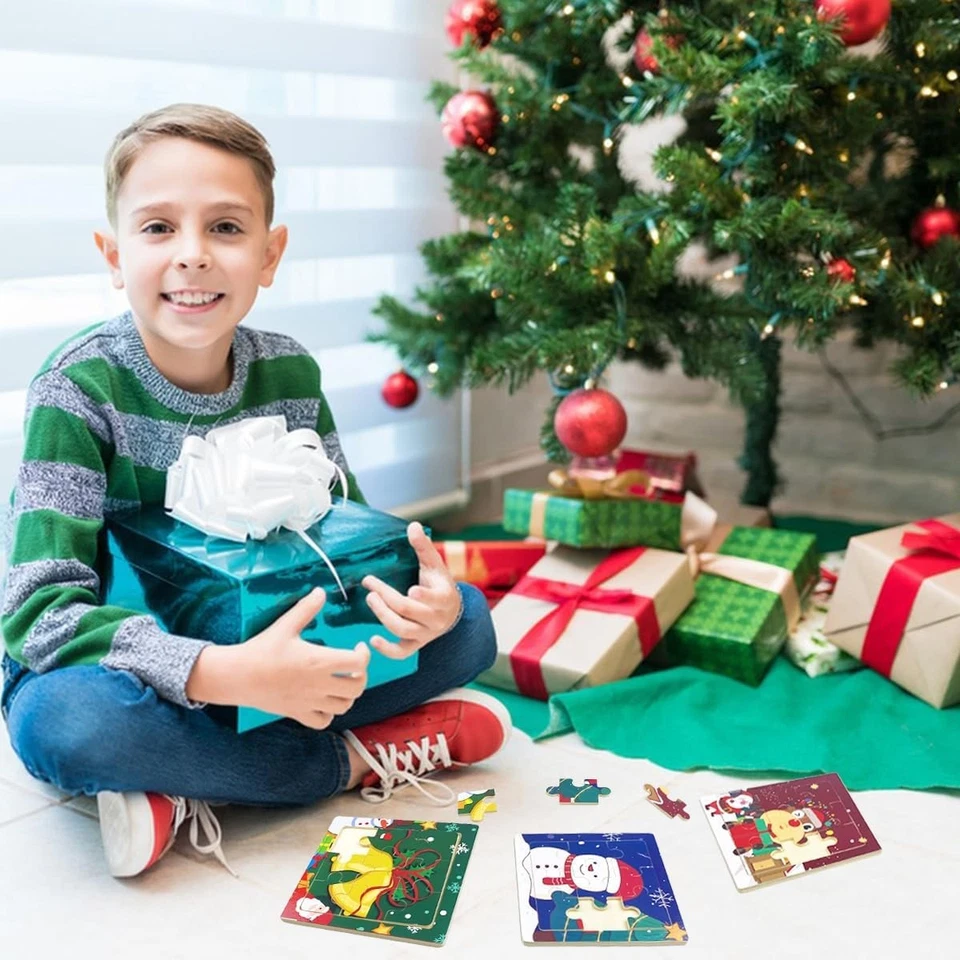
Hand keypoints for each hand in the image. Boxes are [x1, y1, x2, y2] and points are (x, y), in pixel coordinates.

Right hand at [237, 587, 369, 728]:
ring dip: (348, 694)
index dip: (364, 654)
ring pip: (344, 706)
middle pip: (357, 687)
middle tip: (353, 665)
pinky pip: (323, 721)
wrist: (237, 675)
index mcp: (319, 661)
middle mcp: (319, 685)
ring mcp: (309, 702)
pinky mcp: (297, 714)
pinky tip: (324, 700)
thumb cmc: (262, 649)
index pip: (358, 663)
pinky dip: (329, 713)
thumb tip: (321, 591)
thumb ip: (306, 608)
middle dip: (361, 676)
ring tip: (342, 681)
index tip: (358, 646)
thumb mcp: (285, 625)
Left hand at [362, 521, 461, 660]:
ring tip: (370, 599)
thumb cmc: (439, 583)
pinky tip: (372, 639)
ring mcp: (426, 634)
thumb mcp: (435, 564)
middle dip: (387, 597)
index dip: (424, 596)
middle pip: (409, 611)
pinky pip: (402, 653)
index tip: (411, 589)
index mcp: (444, 598)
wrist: (450, 611)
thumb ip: (424, 546)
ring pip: (403, 630)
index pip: (434, 599)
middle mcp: (436, 619)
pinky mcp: (416, 645)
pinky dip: (387, 650)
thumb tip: (413, 525)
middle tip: (370, 584)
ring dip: (383, 616)